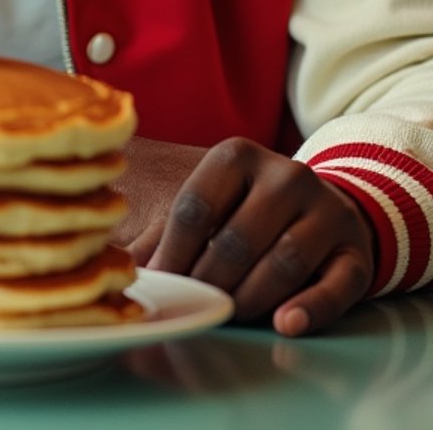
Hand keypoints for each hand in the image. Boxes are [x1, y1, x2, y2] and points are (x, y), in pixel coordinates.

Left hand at [127, 137, 375, 336]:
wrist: (327, 207)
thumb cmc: (249, 211)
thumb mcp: (211, 205)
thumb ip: (167, 232)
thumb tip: (125, 267)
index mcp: (236, 156)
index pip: (195, 206)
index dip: (174, 252)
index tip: (162, 285)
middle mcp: (285, 174)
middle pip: (237, 238)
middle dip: (210, 280)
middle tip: (195, 306)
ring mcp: (325, 209)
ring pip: (282, 262)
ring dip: (249, 298)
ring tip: (229, 315)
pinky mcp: (355, 249)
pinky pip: (335, 285)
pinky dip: (310, 308)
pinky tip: (285, 324)